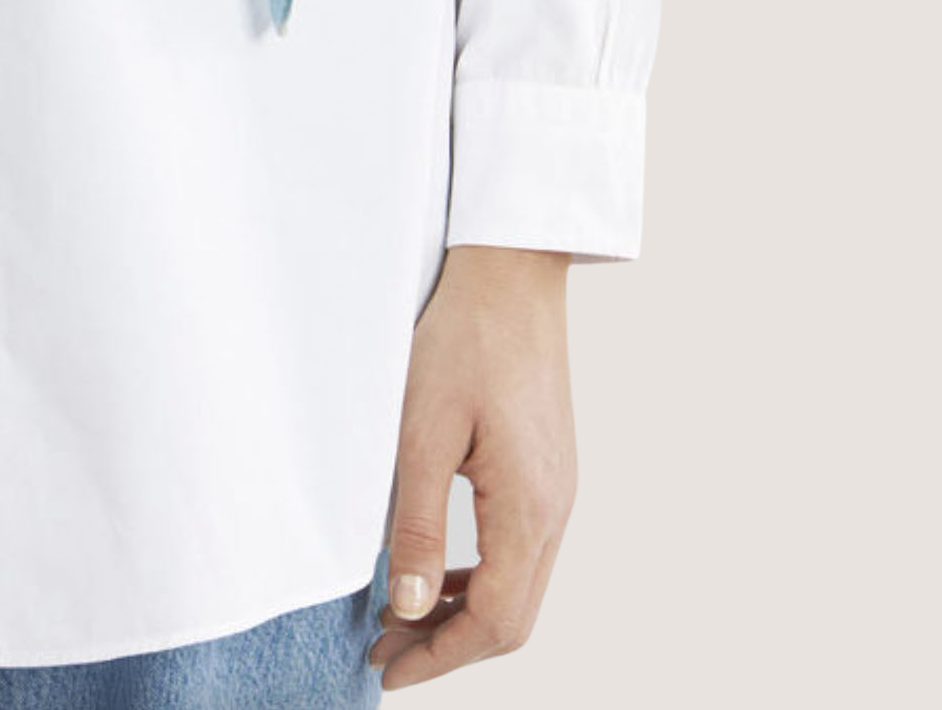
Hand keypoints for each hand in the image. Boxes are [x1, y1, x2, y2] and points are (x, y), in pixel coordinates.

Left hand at [369, 244, 576, 688]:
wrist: (511, 272)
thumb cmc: (465, 336)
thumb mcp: (422, 429)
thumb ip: (415, 523)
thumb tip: (406, 606)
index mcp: (530, 506)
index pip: (495, 621)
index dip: (439, 655)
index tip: (388, 669)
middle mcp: (556, 508)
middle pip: (513, 617)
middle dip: (448, 644)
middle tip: (384, 652)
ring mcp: (557, 490)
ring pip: (518, 586)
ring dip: (461, 612)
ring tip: (399, 618)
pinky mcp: (547, 470)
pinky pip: (518, 548)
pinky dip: (477, 574)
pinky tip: (435, 570)